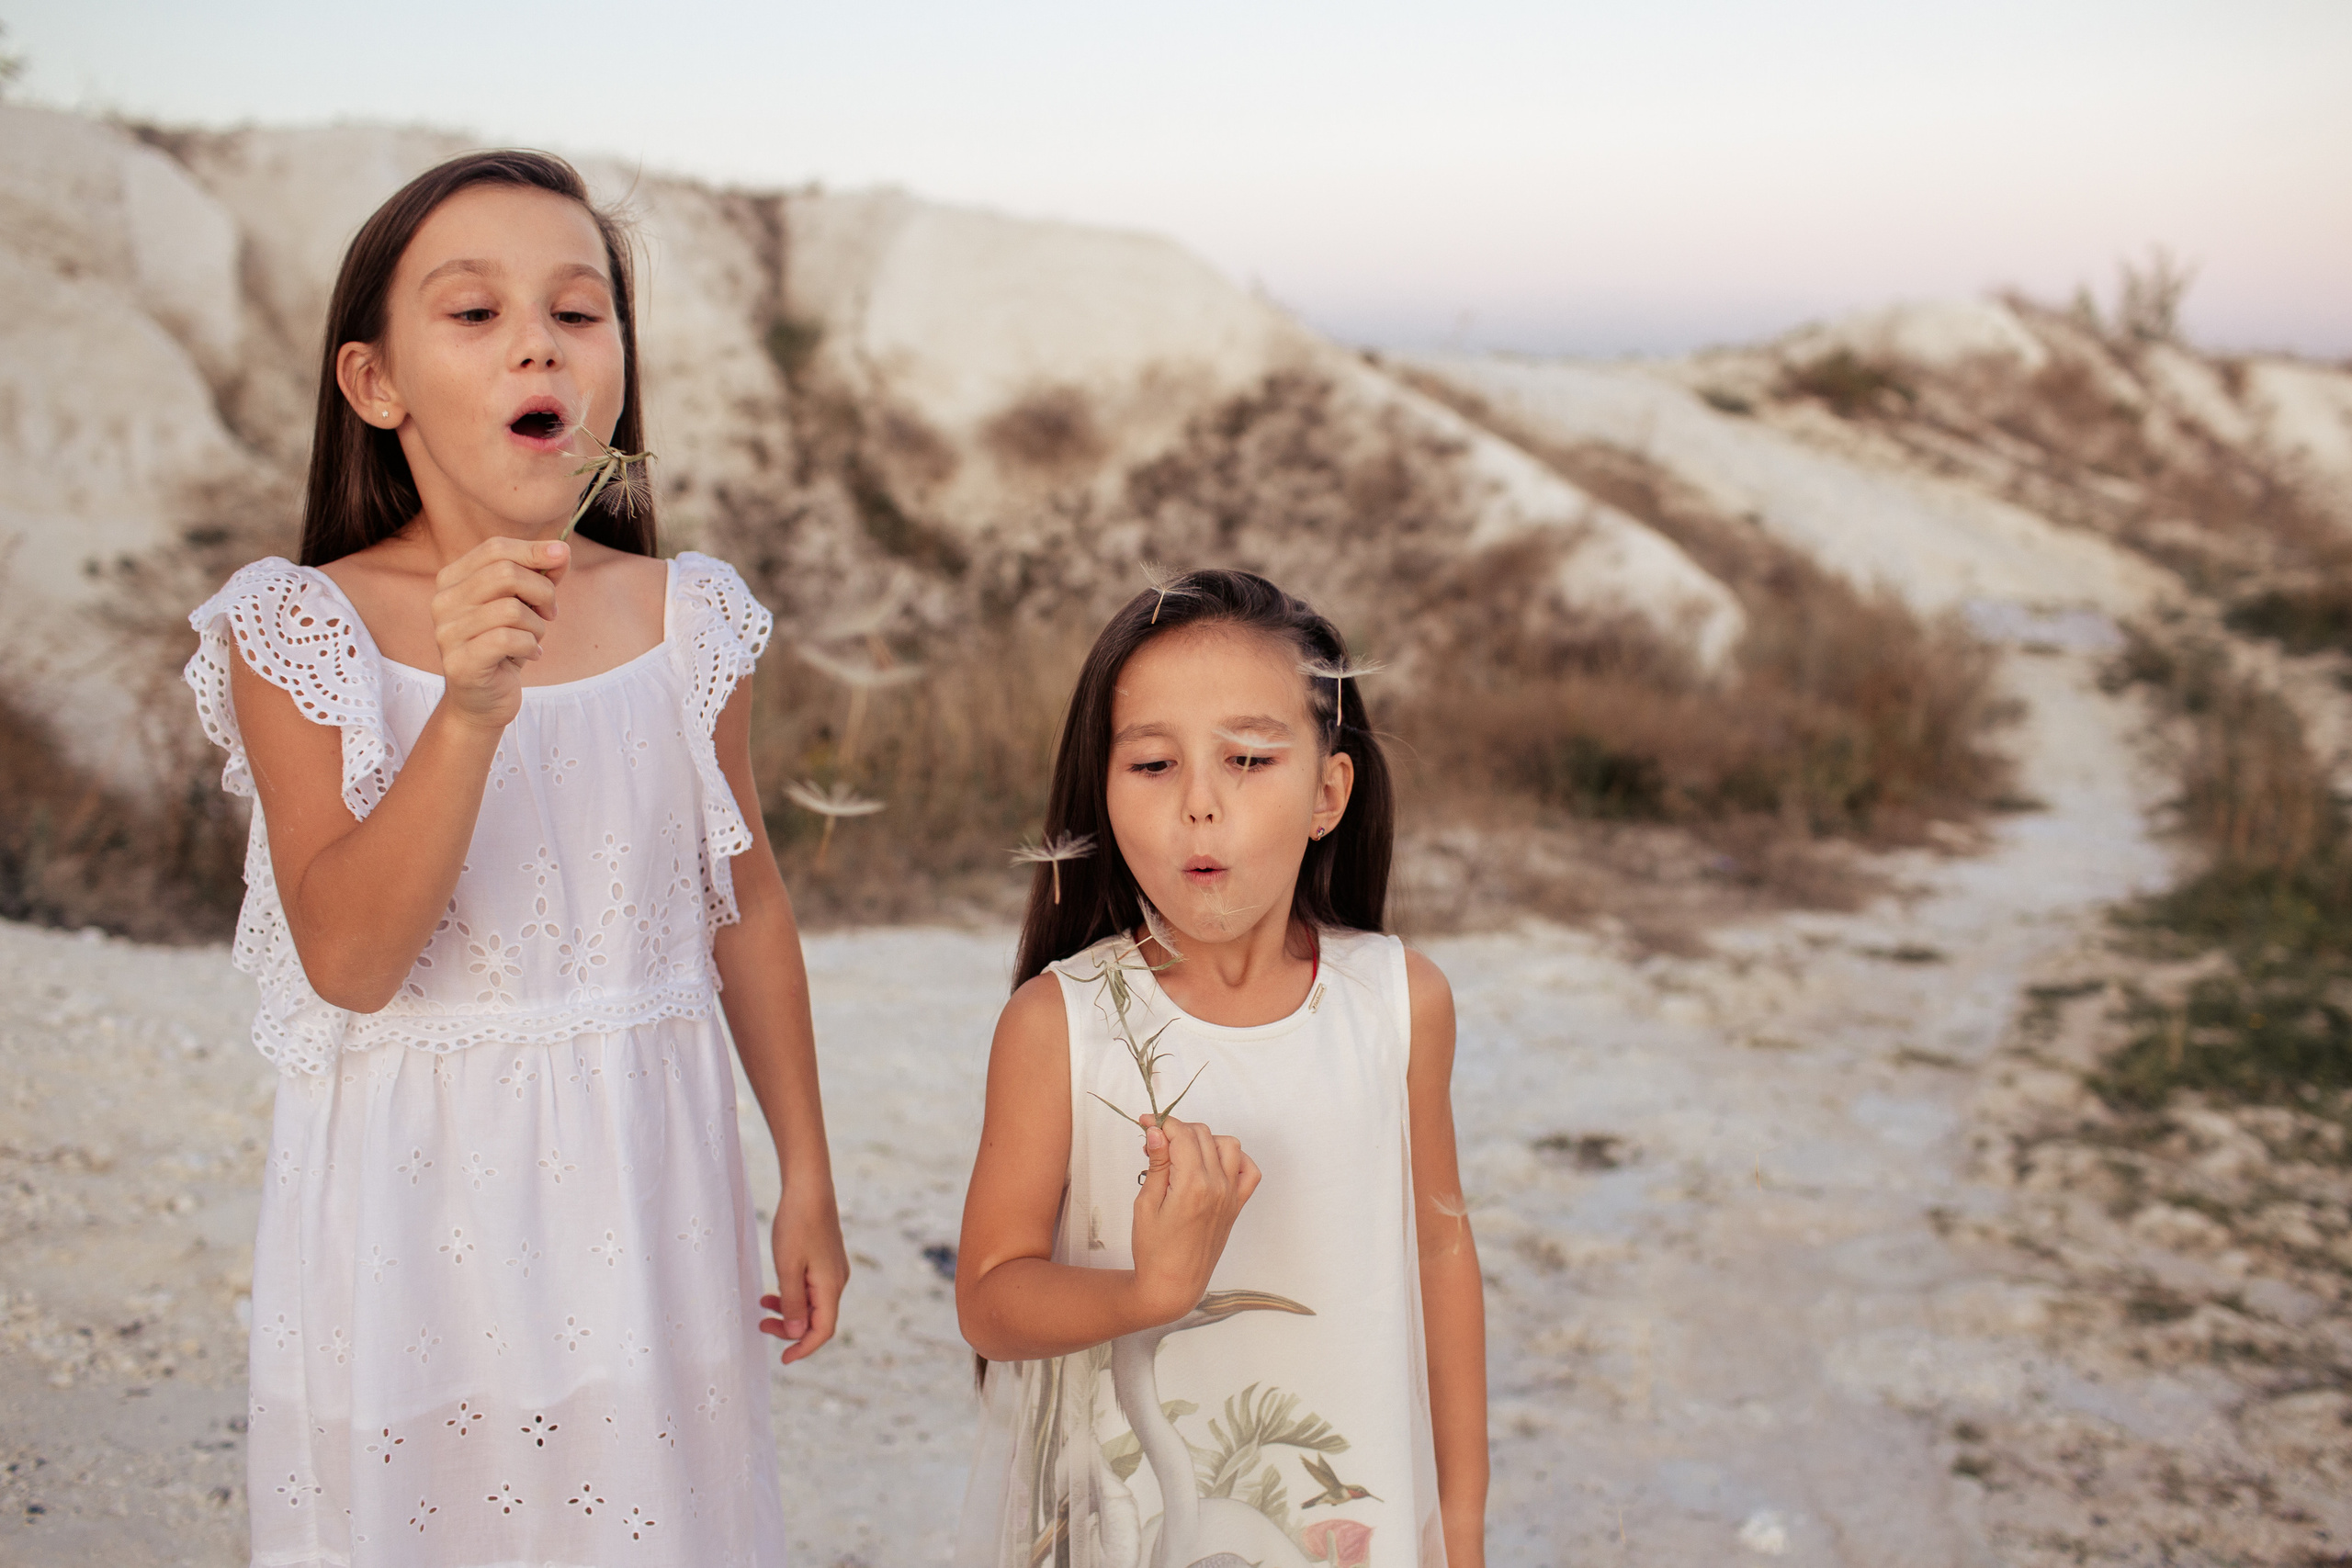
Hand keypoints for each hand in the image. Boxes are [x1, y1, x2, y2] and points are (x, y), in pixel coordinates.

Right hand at [430, 536, 567, 730]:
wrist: (483, 701)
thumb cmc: (504, 647)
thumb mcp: (523, 604)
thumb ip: (539, 574)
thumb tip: (561, 550)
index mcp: (452, 580)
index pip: (495, 548)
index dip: (534, 550)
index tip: (562, 559)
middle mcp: (443, 601)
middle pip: (506, 574)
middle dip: (542, 591)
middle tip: (549, 613)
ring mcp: (447, 632)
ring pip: (511, 609)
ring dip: (537, 626)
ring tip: (534, 639)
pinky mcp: (460, 662)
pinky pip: (509, 639)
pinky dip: (530, 646)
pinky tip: (529, 655)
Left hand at [758, 1185, 848, 1364]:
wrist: (809, 1188)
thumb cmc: (796, 1226)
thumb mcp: (788, 1268)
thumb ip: (792, 1304)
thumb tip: (796, 1334)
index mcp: (830, 1286)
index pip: (822, 1330)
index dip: (803, 1348)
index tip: (783, 1359)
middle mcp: (837, 1281)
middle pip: (817, 1319)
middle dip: (790, 1329)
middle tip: (761, 1326)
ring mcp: (833, 1270)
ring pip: (813, 1303)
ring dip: (788, 1311)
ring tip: (762, 1307)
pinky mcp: (826, 1260)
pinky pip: (811, 1288)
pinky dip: (793, 1295)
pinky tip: (773, 1289)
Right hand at [1129, 1113, 1260, 1323]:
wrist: (1173, 1284)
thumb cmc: (1154, 1249)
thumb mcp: (1146, 1204)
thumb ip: (1157, 1164)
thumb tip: (1158, 1131)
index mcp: (1193, 1185)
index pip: (1182, 1134)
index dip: (1161, 1123)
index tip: (1145, 1123)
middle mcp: (1218, 1186)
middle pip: (1203, 1134)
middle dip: (1177, 1130)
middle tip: (1154, 1145)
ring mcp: (1231, 1195)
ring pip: (1228, 1144)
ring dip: (1205, 1140)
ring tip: (1181, 1154)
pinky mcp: (1236, 1206)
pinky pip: (1248, 1170)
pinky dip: (1235, 1159)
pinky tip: (1212, 1165)